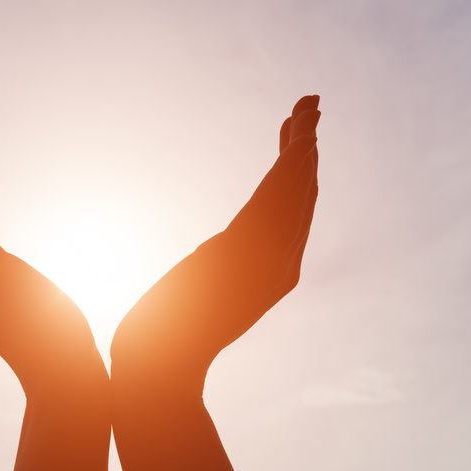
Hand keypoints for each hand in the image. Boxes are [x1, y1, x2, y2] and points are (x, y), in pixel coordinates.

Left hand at [111, 96, 319, 384]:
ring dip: (302, 146)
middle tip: (310, 105)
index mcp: (273, 272)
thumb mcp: (202, 292)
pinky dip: (289, 171)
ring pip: (293, 193)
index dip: (298, 170)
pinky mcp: (244, 256)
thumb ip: (220, 268)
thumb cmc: (171, 336)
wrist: (160, 366)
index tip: (296, 134)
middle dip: (306, 147)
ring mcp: (267, 262)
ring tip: (308, 110)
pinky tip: (298, 144)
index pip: (292, 211)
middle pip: (301, 195)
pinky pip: (274, 205)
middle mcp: (281, 266)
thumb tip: (215, 257)